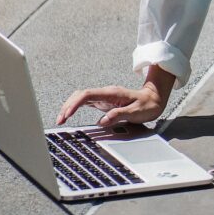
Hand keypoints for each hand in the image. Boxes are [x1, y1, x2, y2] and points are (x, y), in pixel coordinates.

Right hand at [56, 67, 174, 126]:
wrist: (154, 98)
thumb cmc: (146, 105)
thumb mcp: (135, 112)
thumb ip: (119, 115)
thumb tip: (102, 121)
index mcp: (111, 93)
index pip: (88, 95)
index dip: (75, 104)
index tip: (67, 114)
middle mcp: (105, 93)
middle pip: (81, 95)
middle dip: (68, 105)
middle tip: (59, 120)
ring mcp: (104, 97)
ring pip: (81, 97)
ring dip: (70, 106)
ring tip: (61, 119)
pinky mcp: (104, 102)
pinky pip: (86, 102)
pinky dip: (76, 107)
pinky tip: (71, 115)